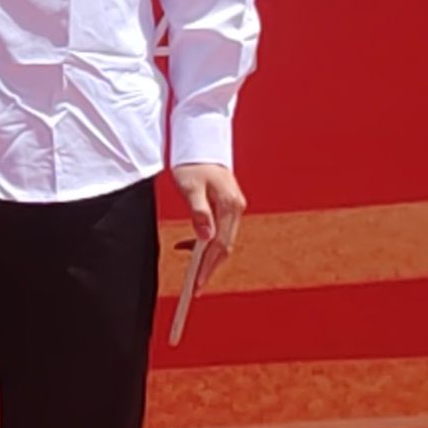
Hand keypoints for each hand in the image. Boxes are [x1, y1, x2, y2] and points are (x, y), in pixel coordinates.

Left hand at [172, 162, 246, 295]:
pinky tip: (190, 246)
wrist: (199, 141)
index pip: (221, 244)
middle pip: (225, 246)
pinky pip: (220, 230)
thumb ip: (199, 212)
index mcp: (230, 205)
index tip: (198, 283)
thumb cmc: (192, 162)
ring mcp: (234, 207)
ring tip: (190, 269)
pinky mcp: (228, 206)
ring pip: (223, 240)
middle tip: (195, 286)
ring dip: (207, 255)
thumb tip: (206, 238)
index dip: (209, 266)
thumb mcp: (190, 187)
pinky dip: (207, 242)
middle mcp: (237, 208)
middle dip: (210, 267)